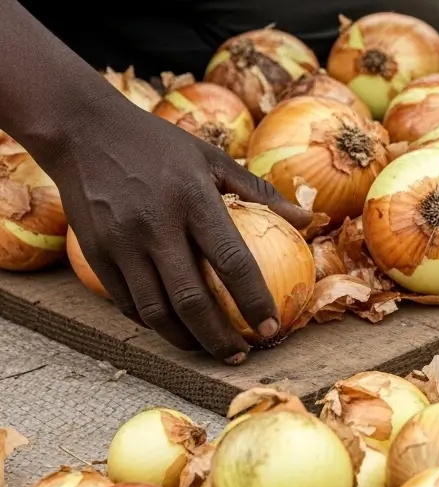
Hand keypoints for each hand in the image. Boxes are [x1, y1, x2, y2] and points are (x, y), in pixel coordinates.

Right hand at [46, 89, 310, 363]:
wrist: (83, 132)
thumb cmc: (159, 145)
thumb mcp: (212, 158)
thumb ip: (259, 192)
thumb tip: (306, 220)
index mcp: (192, 200)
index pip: (231, 262)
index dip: (254, 301)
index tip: (272, 328)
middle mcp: (155, 226)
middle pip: (190, 299)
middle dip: (218, 337)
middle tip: (241, 354)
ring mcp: (120, 243)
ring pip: (155, 310)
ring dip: (185, 339)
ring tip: (209, 349)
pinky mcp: (94, 253)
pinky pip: (127, 301)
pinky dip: (153, 321)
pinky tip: (174, 327)